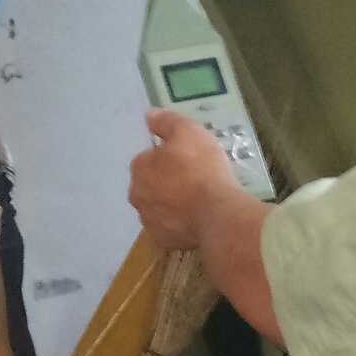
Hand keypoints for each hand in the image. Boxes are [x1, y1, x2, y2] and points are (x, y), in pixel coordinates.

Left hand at [129, 110, 238, 249]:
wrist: (217, 214)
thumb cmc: (202, 169)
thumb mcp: (189, 132)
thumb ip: (166, 122)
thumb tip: (149, 115)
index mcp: (139, 168)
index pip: (149, 158)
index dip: (169, 158)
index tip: (190, 160)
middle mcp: (137, 196)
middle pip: (151, 184)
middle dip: (167, 182)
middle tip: (195, 180)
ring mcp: (149, 221)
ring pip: (159, 207)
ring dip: (173, 203)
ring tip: (199, 201)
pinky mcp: (163, 240)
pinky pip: (170, 228)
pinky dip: (180, 224)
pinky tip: (198, 219)